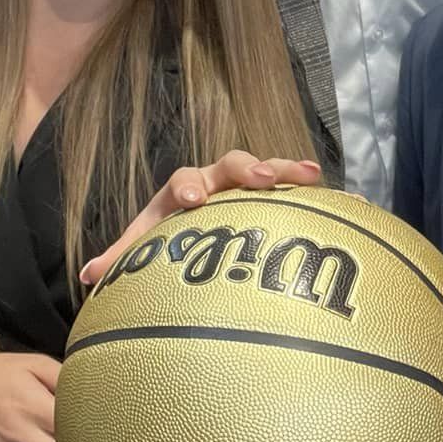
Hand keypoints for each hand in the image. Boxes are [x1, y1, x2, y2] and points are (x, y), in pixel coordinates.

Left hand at [78, 150, 323, 285]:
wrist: (203, 222)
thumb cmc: (173, 237)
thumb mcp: (146, 247)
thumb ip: (124, 258)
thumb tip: (88, 277)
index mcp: (185, 189)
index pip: (183, 180)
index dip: (190, 186)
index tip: (195, 198)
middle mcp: (220, 180)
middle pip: (232, 164)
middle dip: (246, 168)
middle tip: (259, 177)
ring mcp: (253, 186)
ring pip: (271, 169)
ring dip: (288, 169)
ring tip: (310, 174)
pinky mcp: (281, 198)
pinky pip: (304, 193)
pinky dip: (327, 196)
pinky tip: (354, 204)